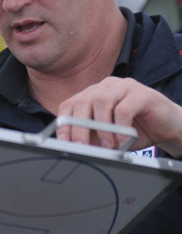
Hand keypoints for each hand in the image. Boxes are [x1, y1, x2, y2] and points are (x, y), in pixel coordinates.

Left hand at [56, 77, 181, 156]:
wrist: (170, 128)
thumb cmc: (137, 131)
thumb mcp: (107, 137)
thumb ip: (91, 138)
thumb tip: (73, 148)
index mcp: (93, 94)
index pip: (70, 104)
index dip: (64, 123)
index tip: (63, 142)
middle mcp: (106, 87)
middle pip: (83, 102)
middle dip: (79, 127)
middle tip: (81, 146)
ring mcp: (124, 86)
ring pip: (101, 101)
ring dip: (101, 127)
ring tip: (108, 145)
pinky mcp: (142, 93)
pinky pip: (124, 109)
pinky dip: (121, 127)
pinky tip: (124, 141)